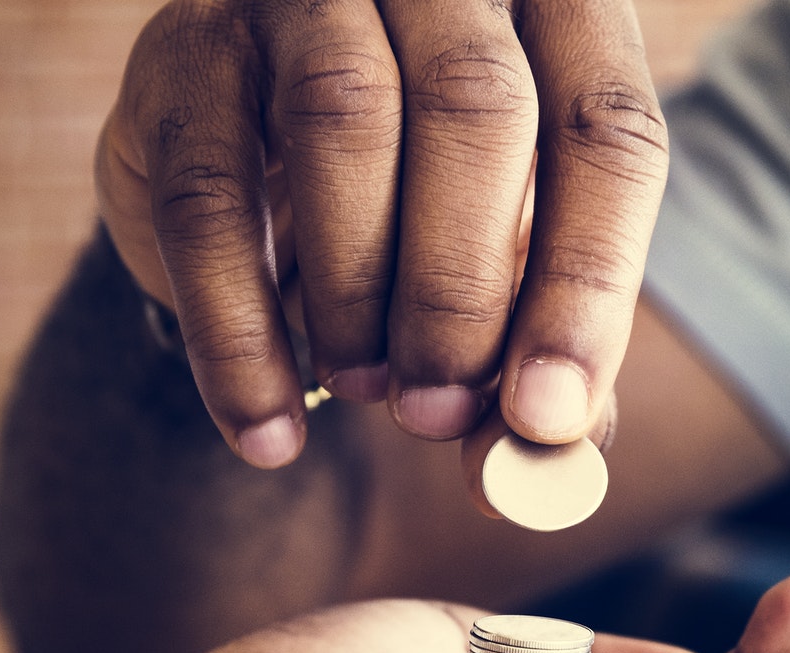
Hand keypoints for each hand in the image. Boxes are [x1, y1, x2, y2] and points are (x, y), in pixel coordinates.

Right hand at [95, 0, 665, 466]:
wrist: (249, 159)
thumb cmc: (414, 210)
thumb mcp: (496, 272)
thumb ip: (529, 361)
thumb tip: (545, 469)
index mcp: (551, 9)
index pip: (605, 131)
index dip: (587, 284)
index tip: (549, 417)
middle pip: (476, 108)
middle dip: (461, 290)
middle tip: (437, 414)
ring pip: (346, 121)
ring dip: (357, 293)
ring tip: (363, 393)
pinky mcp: (184, 56)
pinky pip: (210, 197)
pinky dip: (239, 335)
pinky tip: (266, 429)